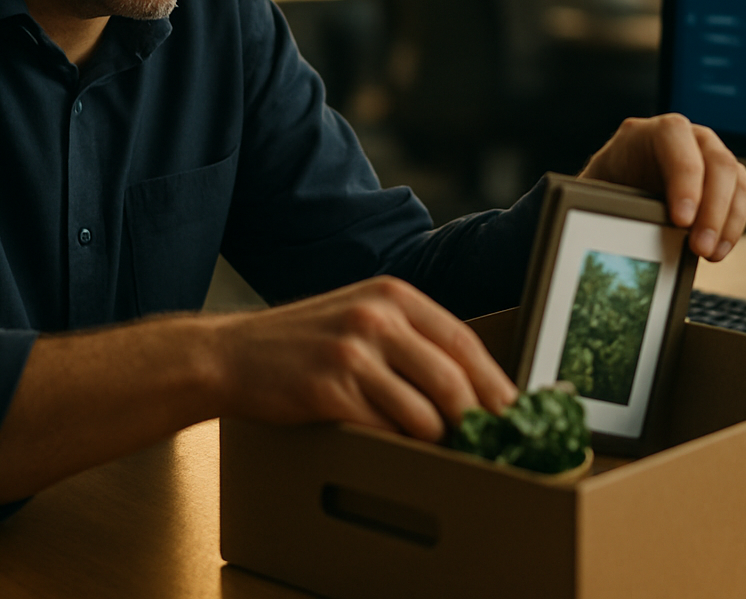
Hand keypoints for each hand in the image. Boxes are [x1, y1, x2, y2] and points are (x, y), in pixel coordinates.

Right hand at [210, 276, 517, 442]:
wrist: (230, 355)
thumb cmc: (302, 344)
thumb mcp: (359, 317)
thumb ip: (410, 339)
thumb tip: (470, 385)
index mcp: (392, 295)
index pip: (463, 341)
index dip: (495, 382)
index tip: (514, 413)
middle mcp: (376, 317)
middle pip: (453, 380)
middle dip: (476, 421)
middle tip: (488, 446)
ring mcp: (352, 352)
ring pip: (424, 413)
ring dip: (435, 441)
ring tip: (435, 450)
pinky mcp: (329, 390)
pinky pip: (385, 431)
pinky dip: (396, 447)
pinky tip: (391, 448)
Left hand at [579, 113, 745, 260]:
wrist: (617, 187)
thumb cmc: (607, 184)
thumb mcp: (600, 188)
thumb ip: (609, 199)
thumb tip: (617, 227)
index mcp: (650, 130)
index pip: (675, 137)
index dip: (684, 177)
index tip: (681, 219)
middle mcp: (687, 136)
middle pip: (715, 160)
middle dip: (711, 208)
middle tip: (699, 246)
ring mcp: (709, 154)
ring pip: (734, 179)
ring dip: (726, 220)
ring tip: (709, 253)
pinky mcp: (724, 178)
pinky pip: (741, 196)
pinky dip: (732, 225)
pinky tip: (717, 250)